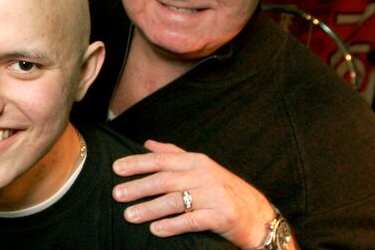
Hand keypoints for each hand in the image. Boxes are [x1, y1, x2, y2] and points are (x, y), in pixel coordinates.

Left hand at [112, 140, 281, 247]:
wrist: (258, 216)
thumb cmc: (223, 190)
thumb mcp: (201, 167)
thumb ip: (174, 154)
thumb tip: (147, 143)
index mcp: (196, 161)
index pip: (162, 160)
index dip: (138, 163)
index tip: (116, 169)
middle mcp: (204, 175)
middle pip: (165, 180)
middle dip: (138, 186)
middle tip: (117, 194)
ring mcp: (214, 195)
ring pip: (175, 200)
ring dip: (150, 208)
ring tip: (129, 215)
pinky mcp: (221, 216)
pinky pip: (192, 220)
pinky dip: (172, 225)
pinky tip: (155, 230)